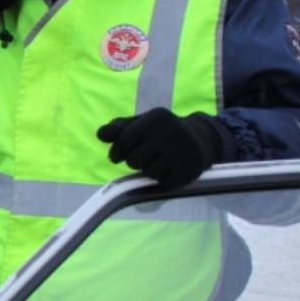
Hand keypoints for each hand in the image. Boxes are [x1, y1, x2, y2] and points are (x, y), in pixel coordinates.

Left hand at [97, 109, 223, 187]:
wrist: (199, 138)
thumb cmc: (160, 131)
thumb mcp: (140, 124)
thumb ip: (118, 128)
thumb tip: (101, 134)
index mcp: (154, 118)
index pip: (122, 141)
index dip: (117, 151)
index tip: (119, 154)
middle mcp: (169, 132)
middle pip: (133, 160)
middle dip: (135, 161)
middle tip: (146, 155)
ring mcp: (181, 152)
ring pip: (148, 173)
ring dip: (150, 170)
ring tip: (160, 160)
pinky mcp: (189, 169)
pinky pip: (163, 182)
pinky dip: (164, 178)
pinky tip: (171, 167)